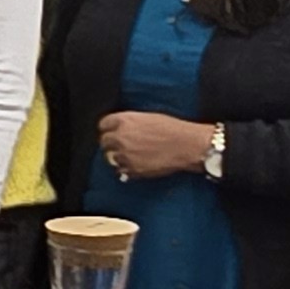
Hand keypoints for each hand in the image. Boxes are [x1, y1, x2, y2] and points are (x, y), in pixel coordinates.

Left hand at [98, 110, 215, 181]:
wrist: (186, 145)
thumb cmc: (173, 130)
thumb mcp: (149, 117)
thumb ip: (131, 122)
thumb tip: (123, 127)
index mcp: (124, 120)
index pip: (104, 124)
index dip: (108, 128)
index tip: (110, 131)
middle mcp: (121, 137)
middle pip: (104, 141)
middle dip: (112, 143)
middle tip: (122, 145)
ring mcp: (125, 154)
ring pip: (111, 157)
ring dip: (119, 156)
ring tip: (132, 155)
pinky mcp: (132, 169)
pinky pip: (120, 171)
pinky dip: (126, 169)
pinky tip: (136, 164)